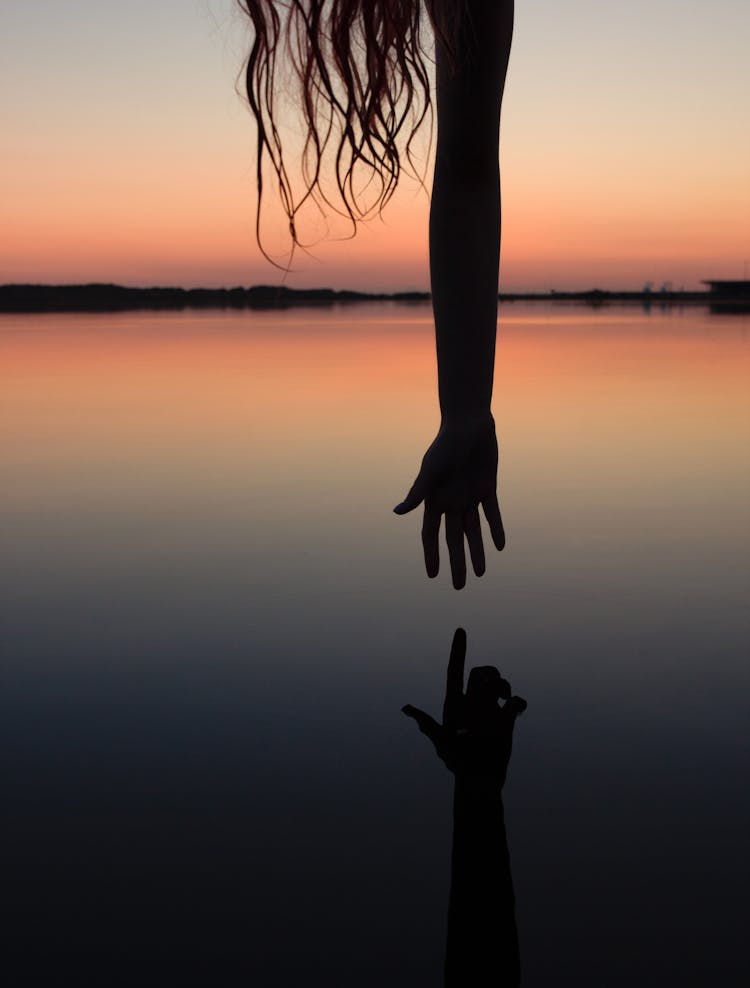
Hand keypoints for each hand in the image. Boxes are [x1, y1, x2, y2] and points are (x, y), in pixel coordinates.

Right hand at [393, 416, 504, 588]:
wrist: (468, 423)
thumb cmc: (445, 444)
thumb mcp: (431, 470)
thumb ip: (418, 493)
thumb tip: (397, 513)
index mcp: (434, 500)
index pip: (431, 535)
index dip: (432, 556)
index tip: (433, 576)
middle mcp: (451, 502)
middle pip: (454, 539)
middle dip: (456, 562)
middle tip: (459, 586)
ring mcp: (470, 496)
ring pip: (474, 531)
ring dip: (477, 552)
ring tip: (480, 574)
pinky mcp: (487, 487)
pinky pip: (492, 513)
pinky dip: (495, 528)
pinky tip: (499, 546)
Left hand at [402, 628, 525, 785]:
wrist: (479, 779)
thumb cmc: (457, 762)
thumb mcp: (443, 743)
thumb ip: (428, 725)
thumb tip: (405, 708)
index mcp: (455, 703)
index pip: (455, 671)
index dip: (457, 650)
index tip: (460, 629)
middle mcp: (472, 702)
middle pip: (480, 673)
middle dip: (488, 673)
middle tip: (492, 690)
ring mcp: (490, 709)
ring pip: (499, 683)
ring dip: (503, 685)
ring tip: (503, 701)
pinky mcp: (506, 720)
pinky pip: (515, 702)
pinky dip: (518, 702)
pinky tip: (515, 710)